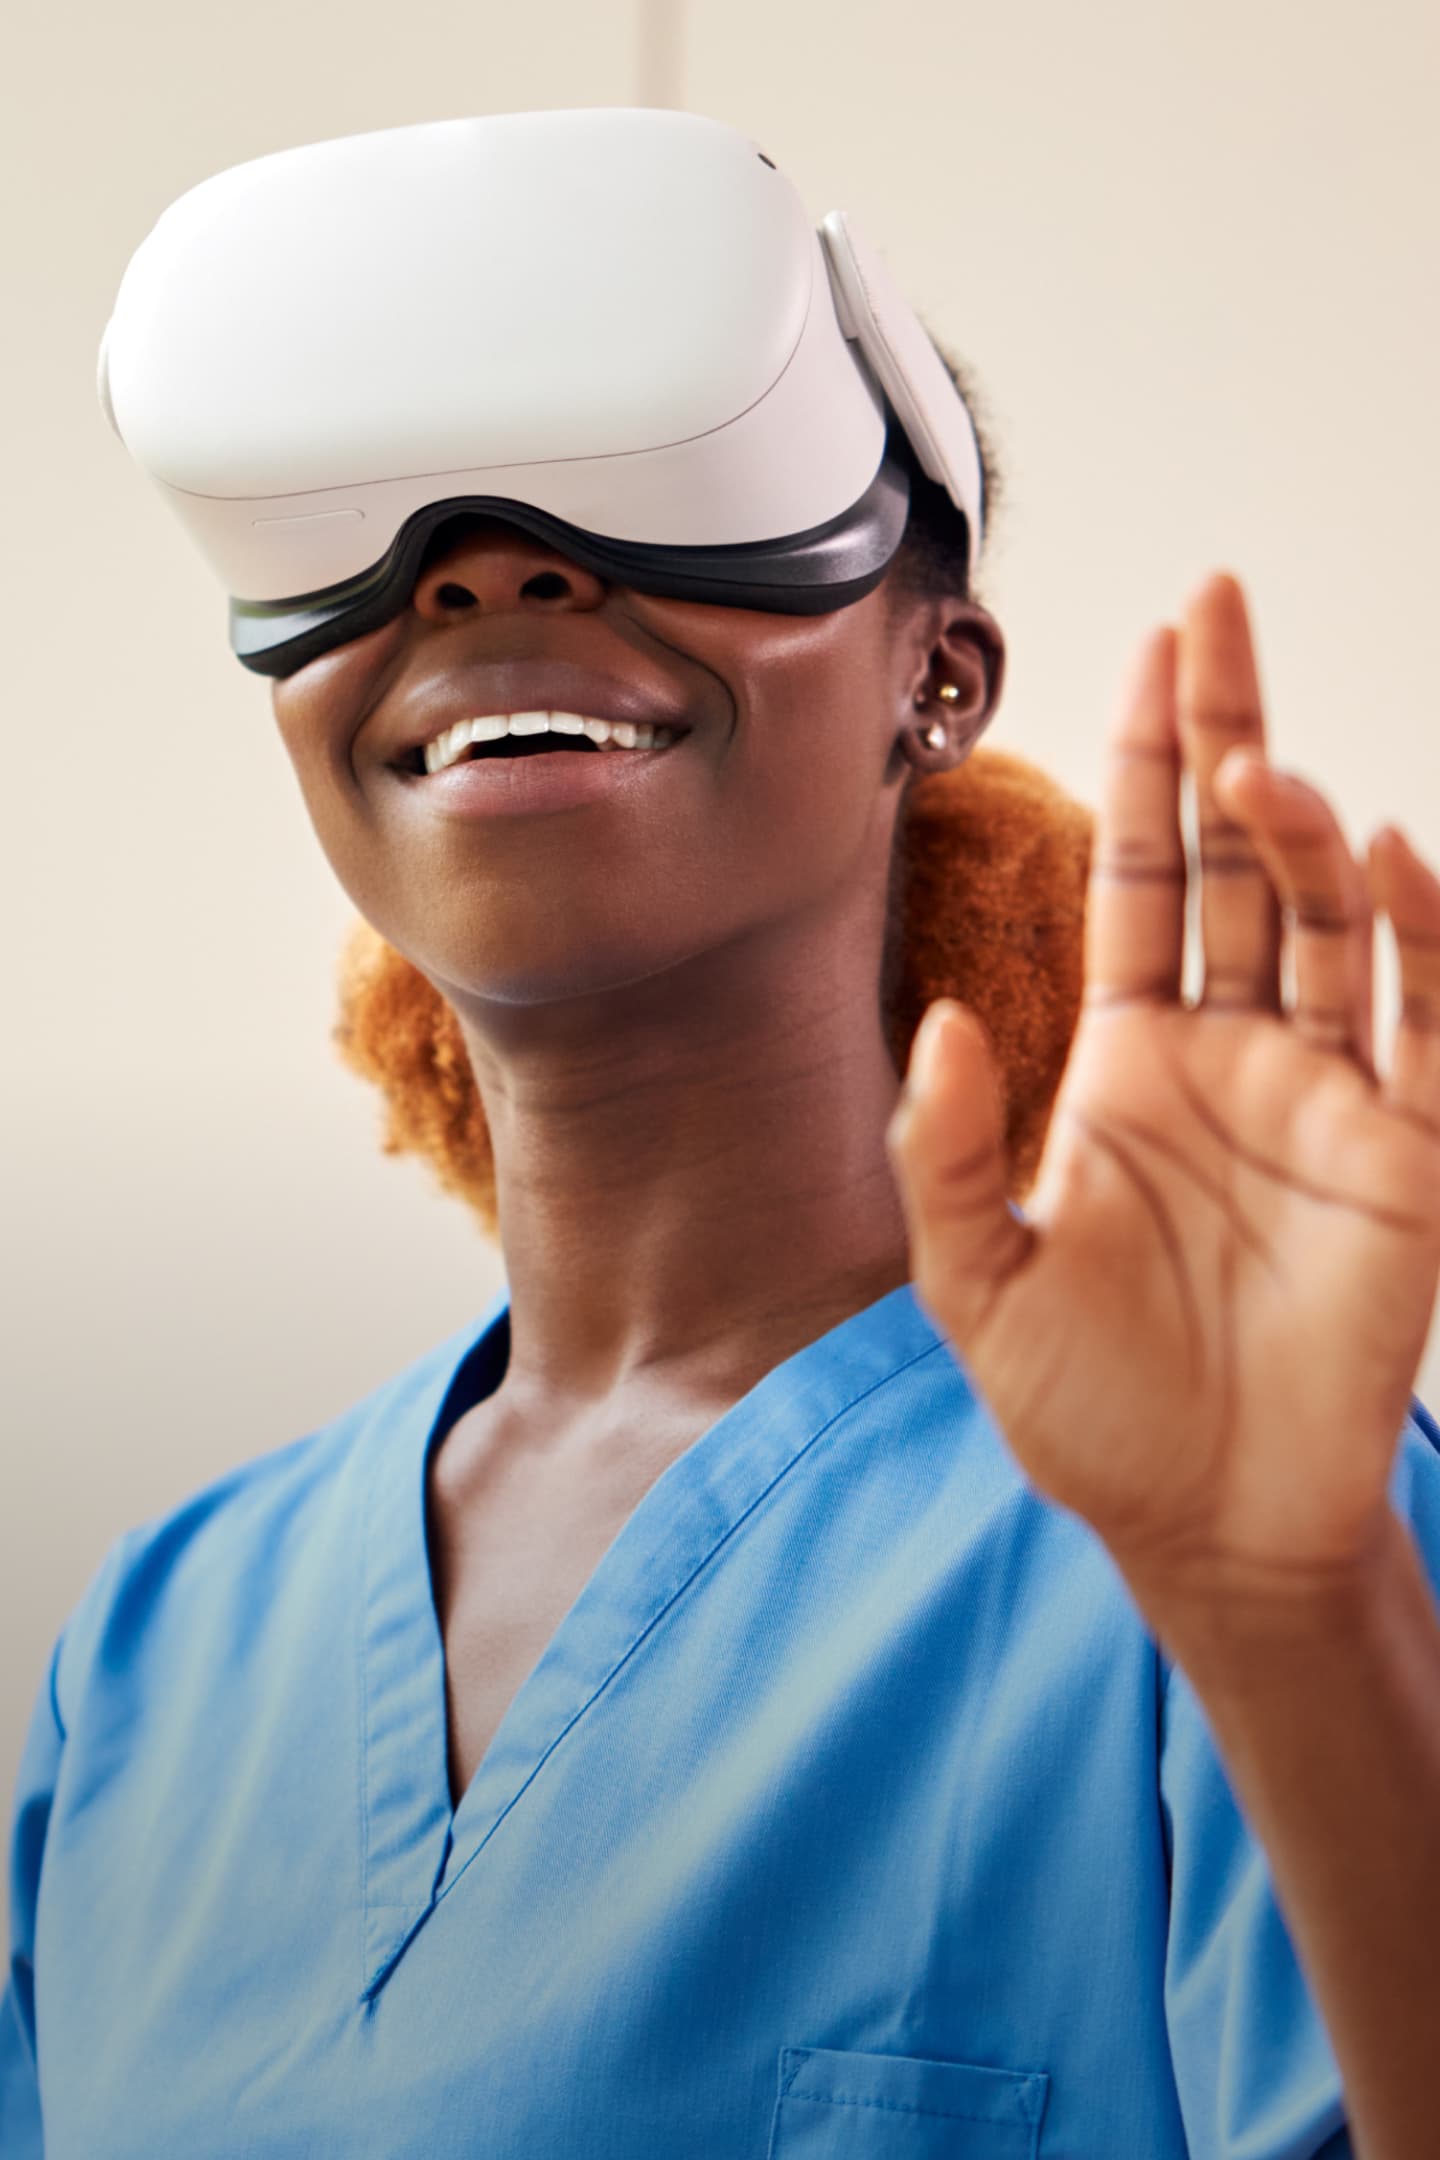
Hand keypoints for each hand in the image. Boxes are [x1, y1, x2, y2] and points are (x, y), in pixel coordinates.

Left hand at [886, 573, 1439, 1608]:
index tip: (1156, 645)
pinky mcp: (1408, 1157)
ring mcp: (1328, 1096)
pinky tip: (1381, 858)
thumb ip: (949, 1156)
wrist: (1206, 1521)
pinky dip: (1416, 943)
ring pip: (1326, 924)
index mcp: (1131, 1060)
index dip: (1147, 762)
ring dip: (1300, 835)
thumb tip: (938, 1021)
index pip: (1144, 875)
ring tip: (1261, 770)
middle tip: (1217, 609)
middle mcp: (1234, 1053)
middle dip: (1227, 732)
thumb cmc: (1090, 1407)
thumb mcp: (980, 1284)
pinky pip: (1425, 1028)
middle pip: (1237, 859)